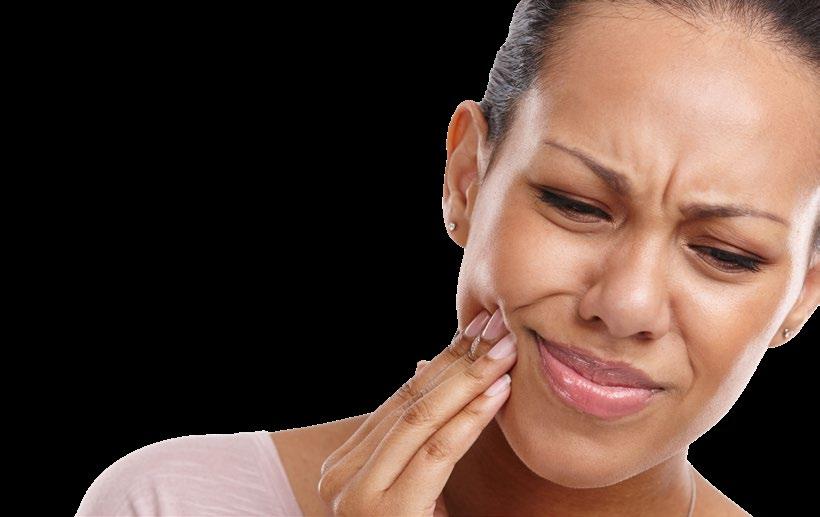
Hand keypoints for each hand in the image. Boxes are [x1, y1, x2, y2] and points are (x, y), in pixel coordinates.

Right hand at [318, 307, 517, 515]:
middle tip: (497, 327)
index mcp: (344, 464)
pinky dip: (470, 418)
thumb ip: (412, 435)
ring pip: (421, 419)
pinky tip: (498, 392)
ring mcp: (357, 494)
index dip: (441, 362)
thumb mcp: (411, 486)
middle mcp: (339, 474)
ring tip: (505, 351)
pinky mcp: (389, 512)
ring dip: (471, 379)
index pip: (399, 400)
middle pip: (409, 402)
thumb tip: (423, 365)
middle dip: (459, 361)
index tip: (476, 331)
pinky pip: (436, 451)